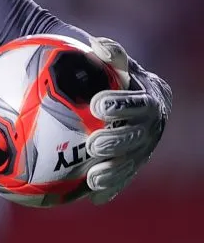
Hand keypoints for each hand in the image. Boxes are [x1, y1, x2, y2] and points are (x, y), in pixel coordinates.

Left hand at [85, 37, 168, 204]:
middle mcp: (151, 125)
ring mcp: (143, 147)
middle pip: (138, 136)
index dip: (122, 105)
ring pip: (131, 162)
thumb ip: (109, 53)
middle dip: (118, 141)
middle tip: (95, 144)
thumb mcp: (110, 60)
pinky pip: (122, 179)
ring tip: (93, 178)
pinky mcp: (131, 164)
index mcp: (149, 98)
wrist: (112, 96)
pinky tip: (92, 197)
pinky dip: (109, 188)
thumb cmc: (107, 72)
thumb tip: (100, 45)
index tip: (97, 105)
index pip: (140, 102)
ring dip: (114, 171)